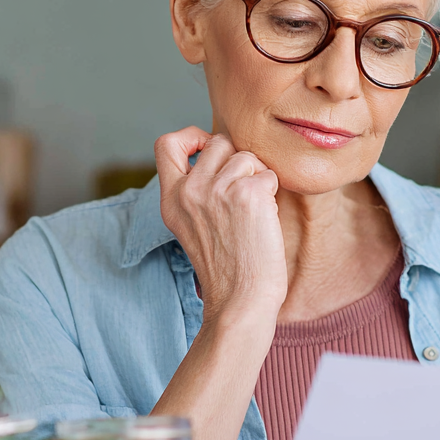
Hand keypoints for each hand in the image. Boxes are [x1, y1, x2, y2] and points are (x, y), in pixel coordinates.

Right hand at [155, 128, 287, 327]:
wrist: (240, 302)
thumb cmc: (227, 268)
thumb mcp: (193, 226)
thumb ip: (196, 190)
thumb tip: (221, 152)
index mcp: (171, 199)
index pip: (166, 143)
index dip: (191, 136)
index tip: (206, 149)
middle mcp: (189, 190)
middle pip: (218, 142)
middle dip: (237, 162)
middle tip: (242, 196)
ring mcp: (217, 190)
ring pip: (247, 157)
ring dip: (258, 180)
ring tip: (252, 215)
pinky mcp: (247, 194)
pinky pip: (269, 174)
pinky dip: (272, 195)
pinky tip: (264, 222)